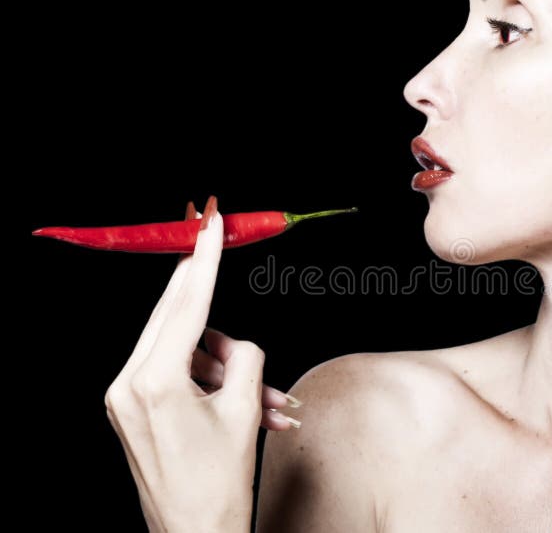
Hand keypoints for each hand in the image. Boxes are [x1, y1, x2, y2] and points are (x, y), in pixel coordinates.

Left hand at [103, 196, 301, 532]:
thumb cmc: (219, 485)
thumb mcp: (245, 412)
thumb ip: (244, 358)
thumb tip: (236, 343)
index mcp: (152, 382)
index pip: (185, 305)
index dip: (203, 259)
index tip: (209, 221)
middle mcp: (128, 384)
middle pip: (175, 315)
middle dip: (204, 289)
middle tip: (211, 239)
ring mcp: (126, 398)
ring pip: (186, 349)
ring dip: (229, 364)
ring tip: (269, 401)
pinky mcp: (134, 409)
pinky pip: (180, 373)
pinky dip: (215, 382)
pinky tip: (253, 408)